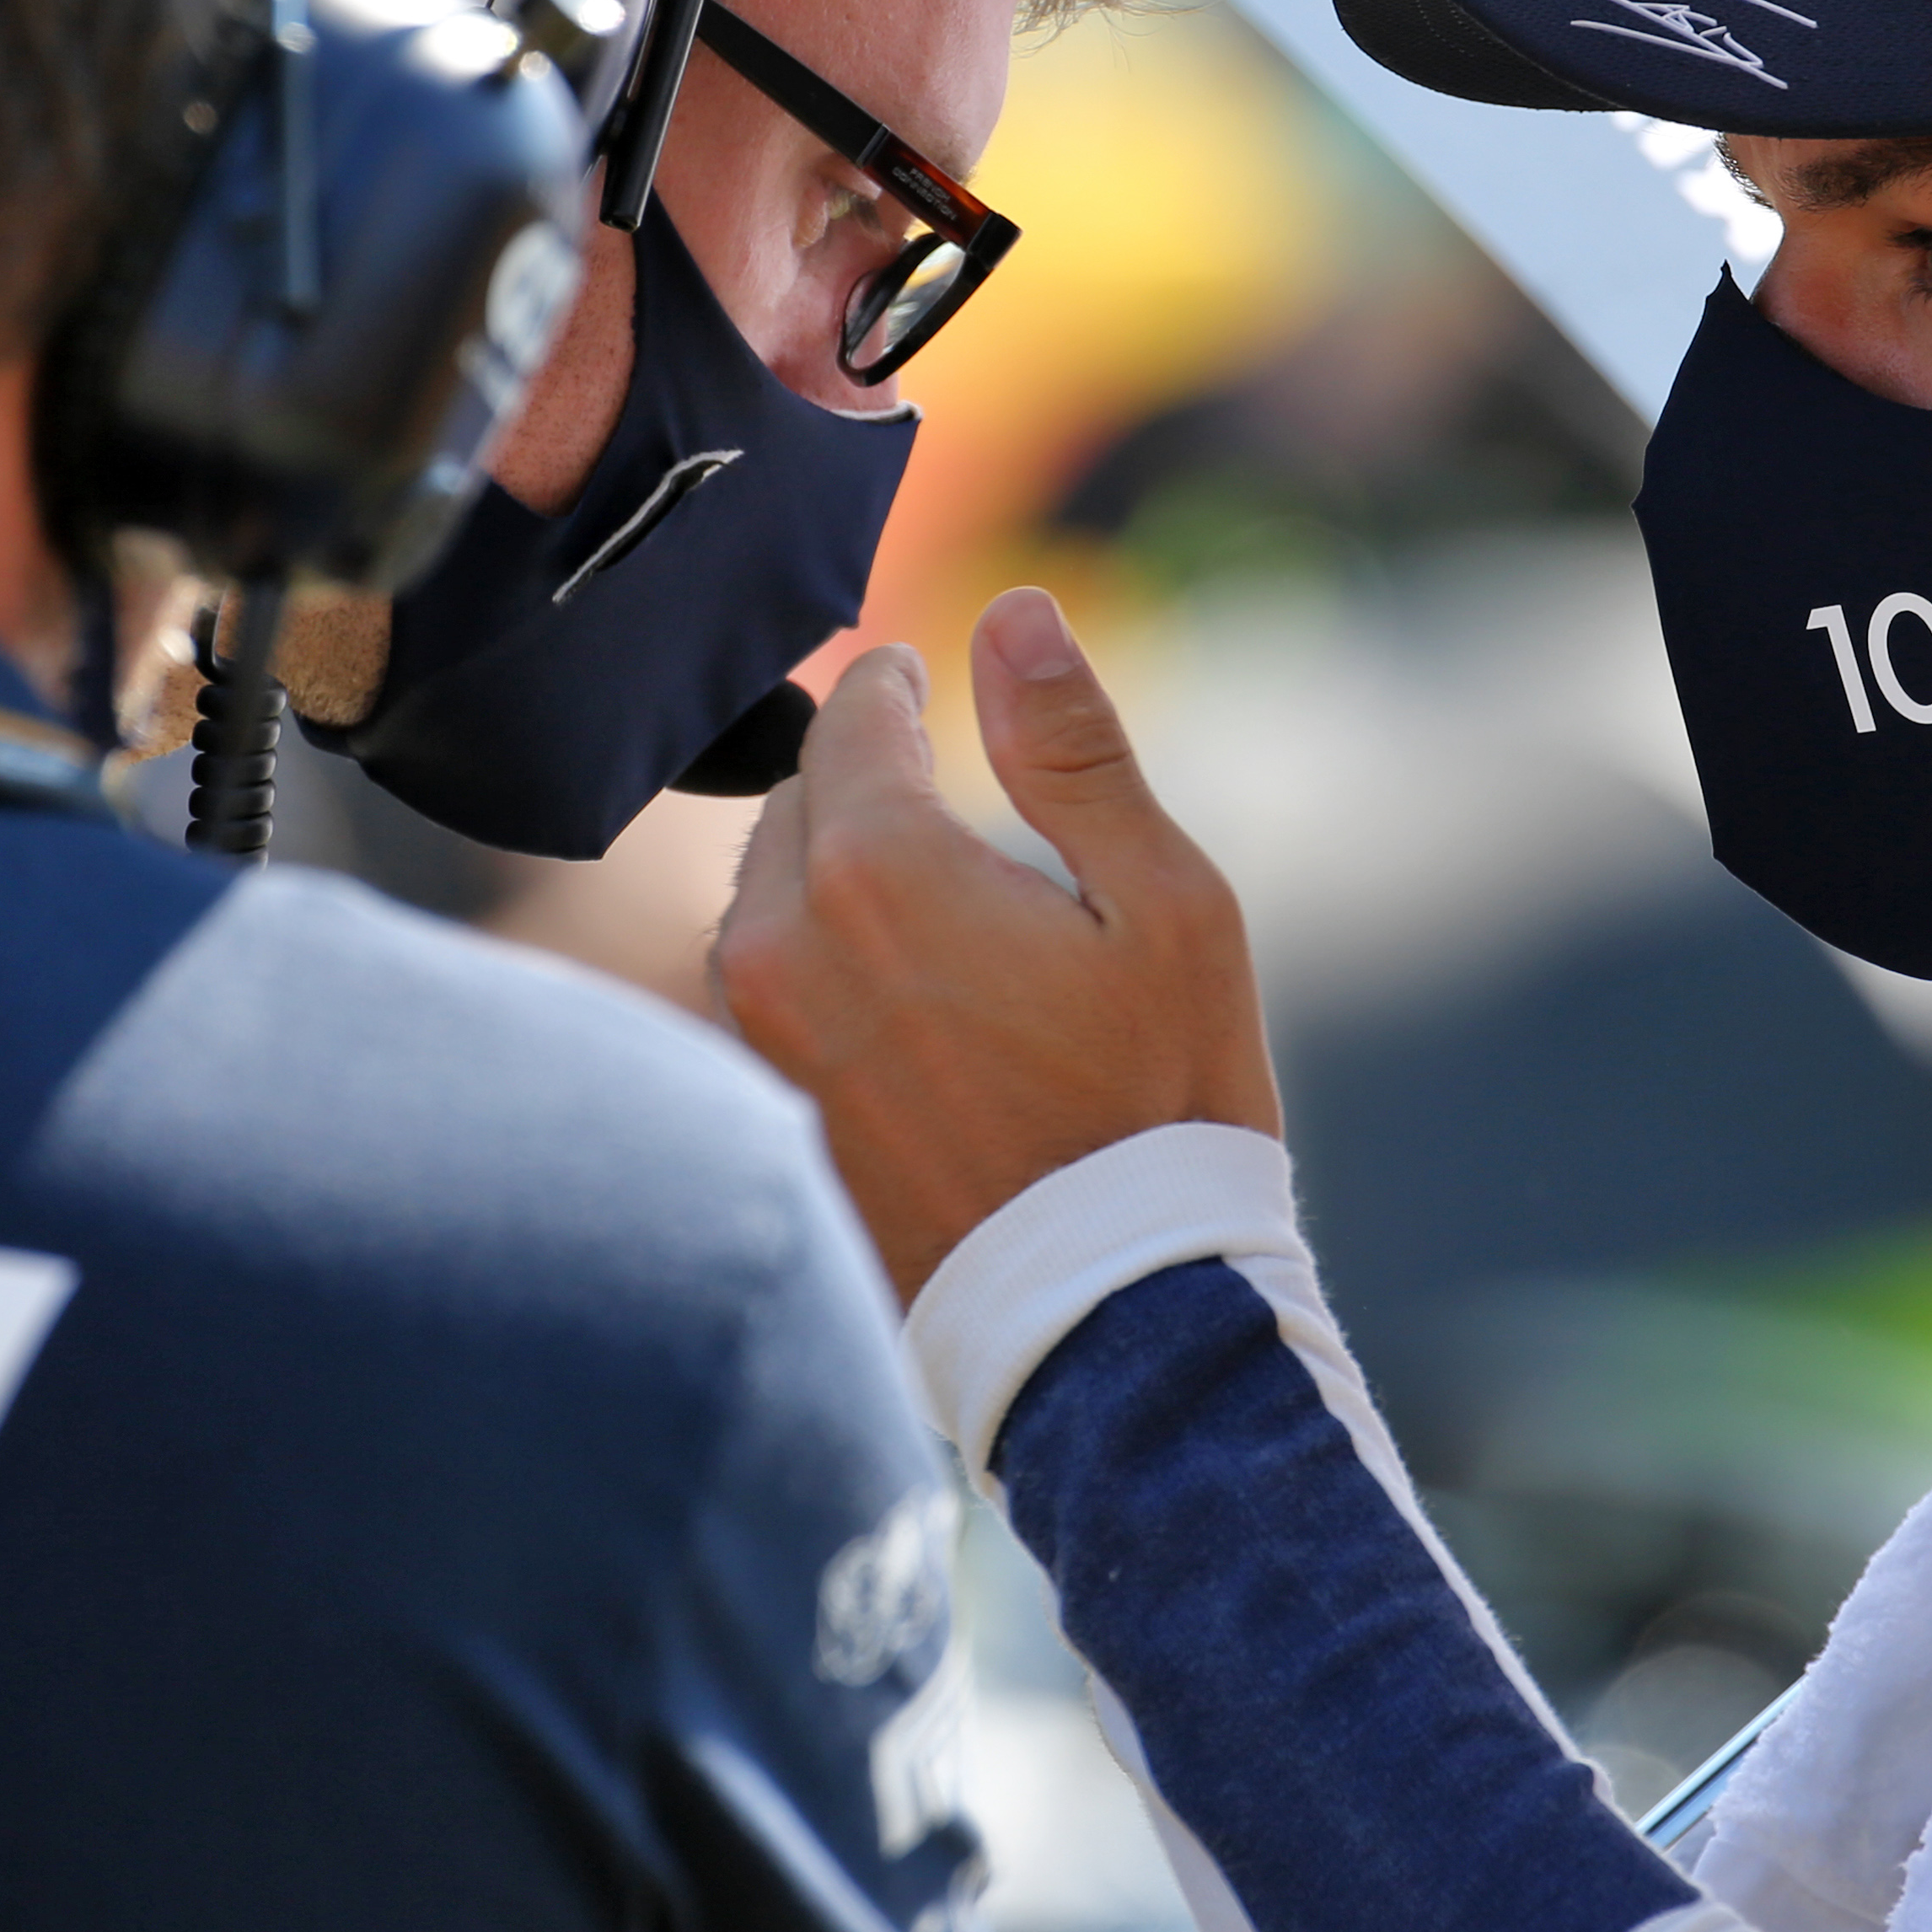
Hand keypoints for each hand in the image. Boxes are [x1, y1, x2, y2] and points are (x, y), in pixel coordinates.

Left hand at [716, 587, 1282, 1301]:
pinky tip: (910, 1007)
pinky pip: (768, 988)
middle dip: (868, 784)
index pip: (854, 713)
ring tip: (938, 910)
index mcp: (880, 864)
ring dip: (837, 877)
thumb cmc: (1162, 1105)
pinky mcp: (762, 1106)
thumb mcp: (1171, 905)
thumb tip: (1017, 611)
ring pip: (770, 893)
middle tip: (953, 804)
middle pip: (800, 800)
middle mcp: (784, 939)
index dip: (901, 682)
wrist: (1112, 1320)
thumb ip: (1076, 748)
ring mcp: (760, 1034)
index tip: (931, 680)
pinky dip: (823, 966)